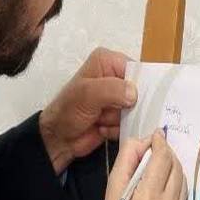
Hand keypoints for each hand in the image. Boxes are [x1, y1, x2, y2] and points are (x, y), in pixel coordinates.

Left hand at [39, 47, 136, 174]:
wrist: (58, 138)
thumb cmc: (67, 110)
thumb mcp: (87, 94)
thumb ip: (112, 90)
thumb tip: (135, 94)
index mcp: (108, 61)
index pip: (137, 70)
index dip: (140, 86)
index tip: (133, 101)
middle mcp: (115, 76)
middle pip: (141, 92)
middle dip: (127, 107)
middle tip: (108, 111)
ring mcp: (118, 97)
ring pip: (136, 110)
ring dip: (119, 120)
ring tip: (100, 119)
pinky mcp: (119, 115)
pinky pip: (131, 123)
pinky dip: (117, 129)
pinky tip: (101, 127)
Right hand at [96, 130, 186, 199]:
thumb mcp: (110, 195)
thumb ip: (125, 165)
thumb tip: (141, 143)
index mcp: (145, 199)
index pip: (161, 159)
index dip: (160, 143)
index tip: (156, 135)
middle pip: (174, 167)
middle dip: (166, 153)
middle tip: (155, 148)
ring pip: (182, 179)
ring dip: (172, 166)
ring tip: (159, 163)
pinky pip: (182, 195)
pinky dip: (176, 182)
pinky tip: (164, 182)